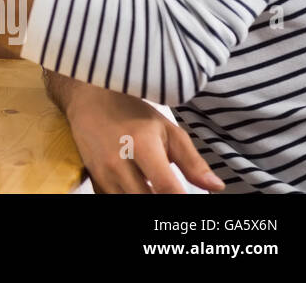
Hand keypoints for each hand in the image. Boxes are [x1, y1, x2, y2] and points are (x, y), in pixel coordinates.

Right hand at [62, 82, 225, 192]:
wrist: (88, 101)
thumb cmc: (132, 113)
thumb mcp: (167, 130)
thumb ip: (192, 161)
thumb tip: (216, 187)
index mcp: (141, 146)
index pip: (166, 188)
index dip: (182, 201)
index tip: (193, 201)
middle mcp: (118, 163)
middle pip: (147, 200)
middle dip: (165, 202)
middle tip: (176, 192)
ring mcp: (102, 174)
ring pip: (130, 203)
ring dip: (147, 198)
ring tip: (158, 189)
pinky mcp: (94, 181)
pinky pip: (115, 200)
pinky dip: (132, 198)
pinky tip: (140, 189)